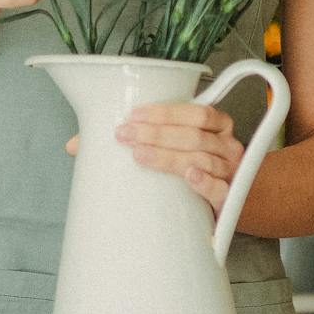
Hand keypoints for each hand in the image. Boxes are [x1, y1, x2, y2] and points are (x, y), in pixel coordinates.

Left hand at [68, 102, 243, 217]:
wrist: (236, 203)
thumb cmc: (197, 168)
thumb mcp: (173, 149)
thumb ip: (134, 140)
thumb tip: (77, 145)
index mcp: (216, 126)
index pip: (196, 111)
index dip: (165, 112)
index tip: (133, 116)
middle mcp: (226, 145)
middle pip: (193, 134)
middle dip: (156, 133)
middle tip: (124, 135)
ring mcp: (230, 172)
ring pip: (201, 158)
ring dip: (168, 156)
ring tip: (140, 155)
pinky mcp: (229, 199)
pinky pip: (220, 188)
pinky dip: (204, 181)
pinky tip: (189, 178)